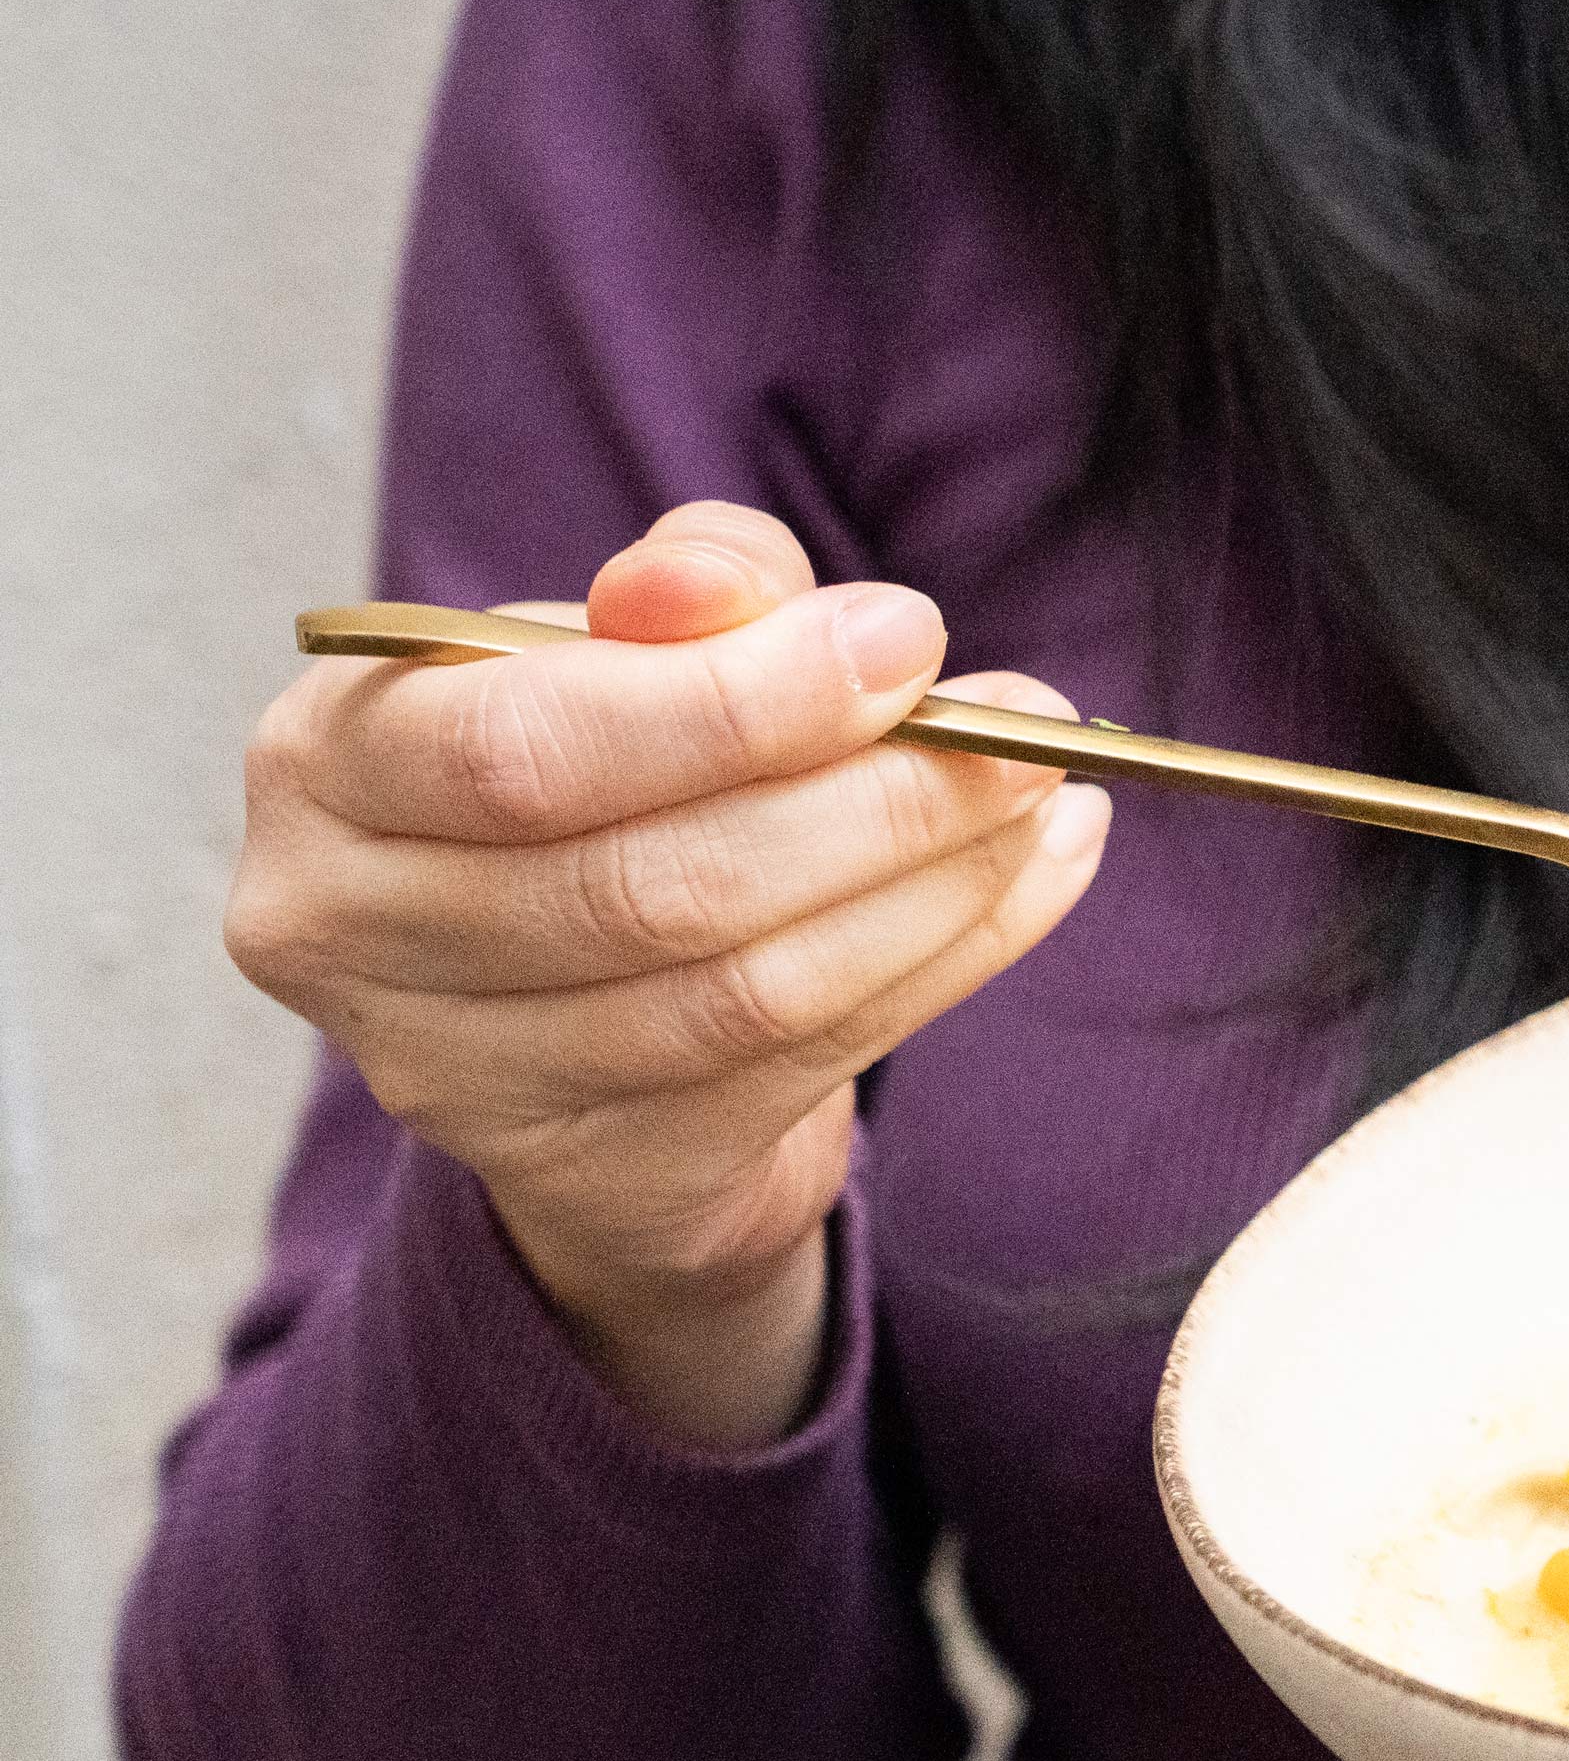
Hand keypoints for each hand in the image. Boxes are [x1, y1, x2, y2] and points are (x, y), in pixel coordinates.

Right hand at [226, 503, 1110, 1444]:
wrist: (580, 986)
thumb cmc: (603, 767)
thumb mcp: (626, 644)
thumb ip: (694, 587)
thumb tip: (737, 591)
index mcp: (327, 764)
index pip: (524, 745)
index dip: (734, 702)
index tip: (910, 639)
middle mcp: (348, 931)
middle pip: (651, 886)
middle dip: (873, 802)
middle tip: (1024, 732)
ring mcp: (455, 1077)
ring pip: (744, 993)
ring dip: (936, 890)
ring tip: (1049, 803)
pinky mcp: (589, 1173)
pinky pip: (808, 1066)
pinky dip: (949, 961)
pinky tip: (1035, 880)